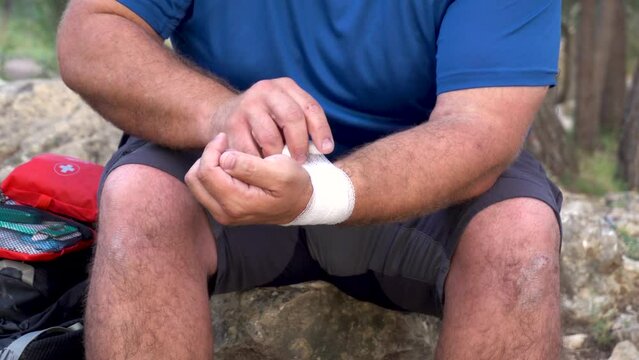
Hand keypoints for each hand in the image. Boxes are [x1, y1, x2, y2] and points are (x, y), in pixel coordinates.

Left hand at [185, 133, 311, 224]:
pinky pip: (203, 188)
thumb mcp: (280, 171)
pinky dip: (210, 174)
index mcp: (237, 203)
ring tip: (226, 155)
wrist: (299, 204)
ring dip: (207, 165)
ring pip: (195, 183)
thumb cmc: (293, 185)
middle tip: (225, 146)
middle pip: (195, 178)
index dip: (212, 149)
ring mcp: (222, 213)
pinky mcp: (221, 210)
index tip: (226, 138)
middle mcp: (225, 213)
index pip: (207, 171)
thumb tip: (224, 159)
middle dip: (207, 157)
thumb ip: (251, 166)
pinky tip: (227, 166)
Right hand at [211, 77, 333, 162]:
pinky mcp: (232, 123)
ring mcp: (248, 105)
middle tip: (301, 162)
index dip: (321, 130)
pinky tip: (262, 168)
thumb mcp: (284, 112)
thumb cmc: (265, 119)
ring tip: (280, 166)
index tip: (326, 150)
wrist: (224, 114)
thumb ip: (303, 124)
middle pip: (292, 117)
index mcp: (286, 86)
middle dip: (300, 144)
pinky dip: (259, 162)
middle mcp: (267, 90)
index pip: (310, 107)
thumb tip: (322, 149)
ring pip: (271, 136)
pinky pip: (250, 149)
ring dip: (278, 157)